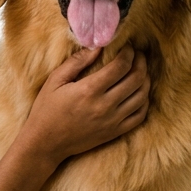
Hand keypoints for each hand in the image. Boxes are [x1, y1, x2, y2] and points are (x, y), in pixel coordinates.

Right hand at [21, 46, 149, 162]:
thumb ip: (77, 62)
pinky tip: (139, 93)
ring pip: (142, 96)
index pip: (121, 66)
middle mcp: (105, 105)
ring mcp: (112, 121)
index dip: (129, 53)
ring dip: (145, 79)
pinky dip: (144, 101)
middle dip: (141, 62)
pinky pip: (139, 115)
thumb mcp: (55, 80)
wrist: (46, 143)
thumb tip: (97, 46)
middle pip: (136, 79)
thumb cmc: (47, 109)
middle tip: (137, 55)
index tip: (127, 47)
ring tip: (140, 71)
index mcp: (89, 90)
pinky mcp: (115, 132)